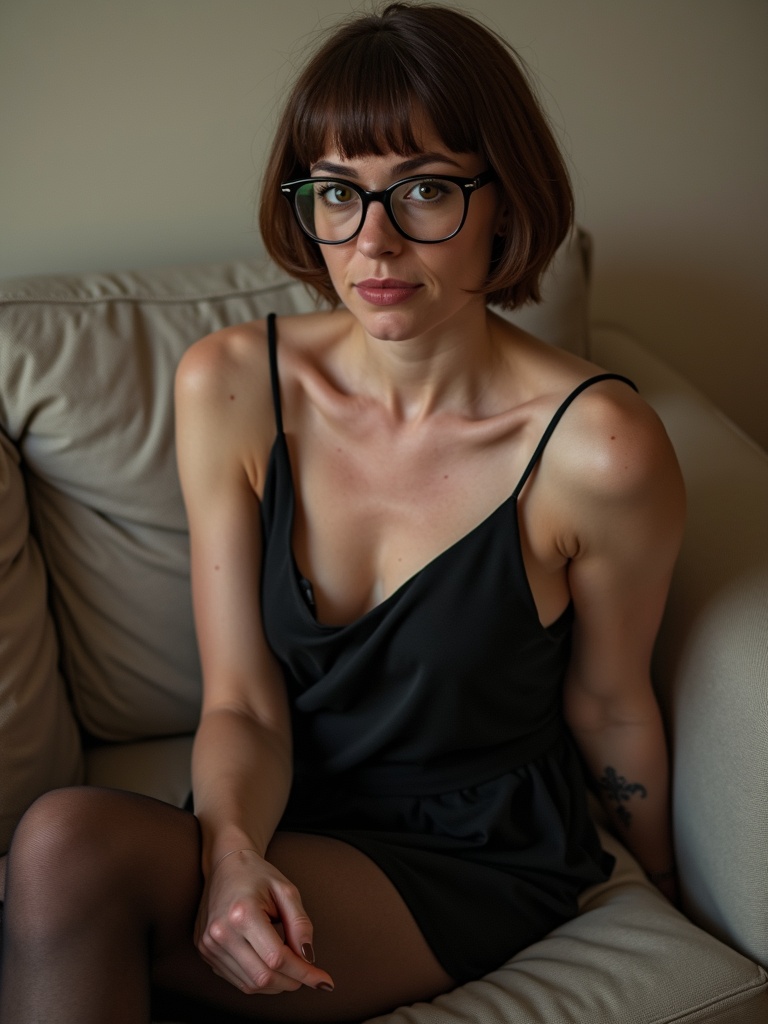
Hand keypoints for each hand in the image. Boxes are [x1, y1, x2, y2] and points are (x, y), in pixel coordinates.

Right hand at [194, 848, 334, 994]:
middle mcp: (221, 933)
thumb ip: (300, 924)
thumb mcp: (286, 891)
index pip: (277, 958)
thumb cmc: (258, 875)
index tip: (324, 981)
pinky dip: (260, 980)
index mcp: (242, 913)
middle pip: (264, 977)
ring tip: (292, 968)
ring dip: (277, 984)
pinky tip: (272, 967)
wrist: (225, 865)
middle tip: (310, 975)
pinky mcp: (206, 953)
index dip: (304, 973)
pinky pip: (238, 980)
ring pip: (250, 985)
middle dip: (293, 981)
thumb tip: (309, 958)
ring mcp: (210, 945)